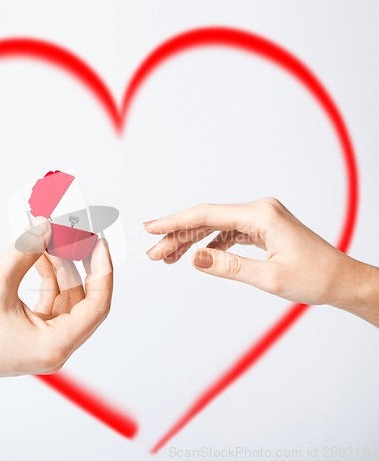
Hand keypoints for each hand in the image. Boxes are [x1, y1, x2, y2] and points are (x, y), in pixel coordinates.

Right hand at [0, 221, 112, 389]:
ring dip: (60, 268)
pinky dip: (48, 279)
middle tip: (75, 235)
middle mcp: (55, 347)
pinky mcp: (32, 334)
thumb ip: (26, 250)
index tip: (100, 244)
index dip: (102, 271)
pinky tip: (40, 256)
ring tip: (50, 239)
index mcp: (55, 345)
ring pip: (65, 298)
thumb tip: (46, 225)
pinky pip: (50, 302)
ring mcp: (44, 341)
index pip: (96, 305)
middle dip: (79, 263)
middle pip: (82, 299)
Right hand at [145, 198, 378, 326]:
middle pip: (207, 220)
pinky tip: (195, 255)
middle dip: (178, 236)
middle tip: (154, 253)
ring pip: (214, 226)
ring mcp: (260, 218)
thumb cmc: (315, 277)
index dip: (175, 222)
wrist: (342, 280)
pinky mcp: (261, 228)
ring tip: (167, 257)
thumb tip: (194, 258)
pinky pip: (227, 233)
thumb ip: (229, 266)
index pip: (207, 215)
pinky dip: (209, 244)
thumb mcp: (269, 277)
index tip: (151, 228)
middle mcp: (259, 210)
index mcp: (261, 215)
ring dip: (190, 241)